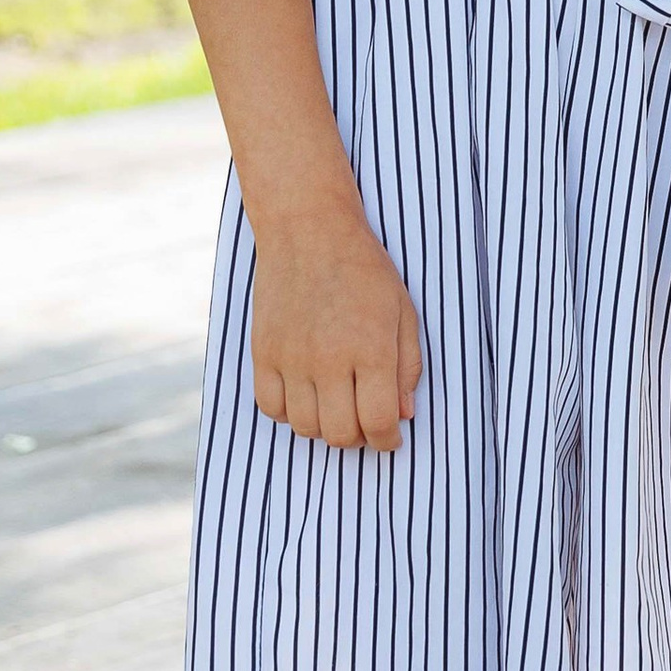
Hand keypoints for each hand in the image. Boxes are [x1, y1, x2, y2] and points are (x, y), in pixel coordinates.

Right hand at [250, 190, 422, 448]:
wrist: (308, 230)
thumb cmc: (364, 270)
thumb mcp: (403, 312)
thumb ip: (408, 366)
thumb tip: (404, 415)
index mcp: (371, 348)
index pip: (379, 421)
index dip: (389, 440)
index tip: (392, 437)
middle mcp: (328, 359)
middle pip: (341, 434)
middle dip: (360, 438)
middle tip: (366, 421)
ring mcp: (291, 357)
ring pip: (305, 427)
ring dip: (325, 428)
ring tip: (337, 406)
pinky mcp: (262, 352)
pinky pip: (271, 407)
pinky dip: (289, 413)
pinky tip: (306, 396)